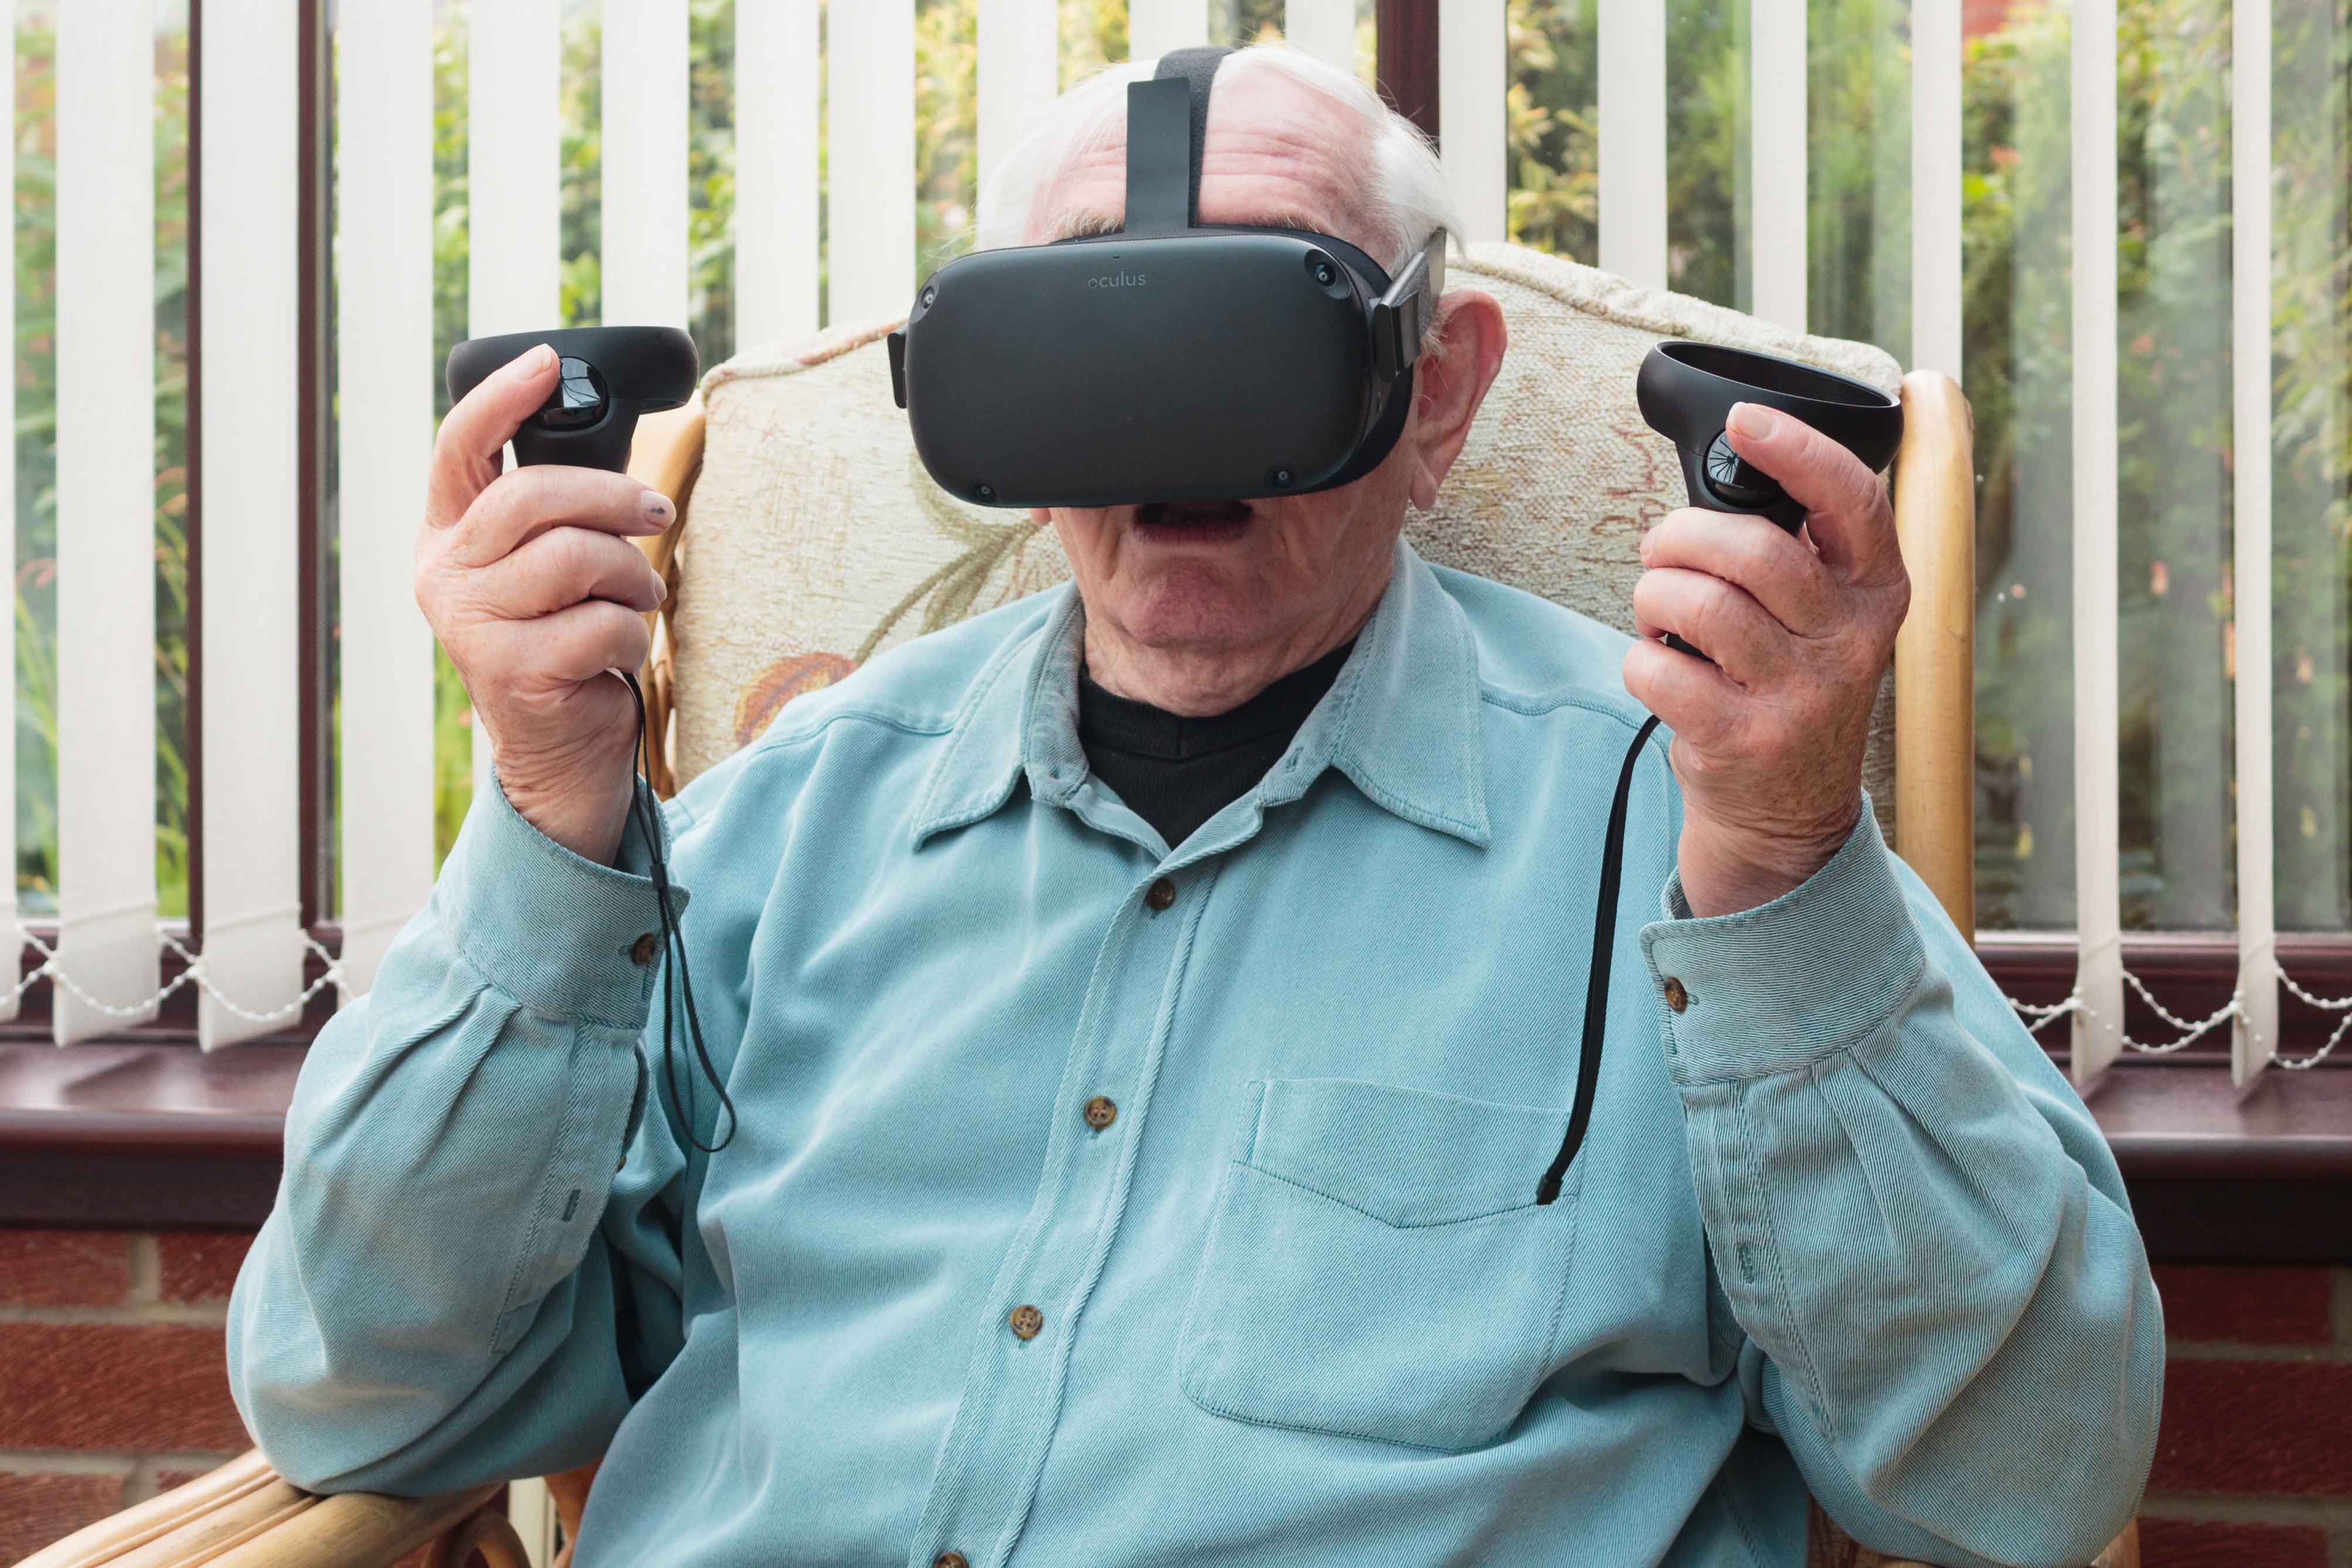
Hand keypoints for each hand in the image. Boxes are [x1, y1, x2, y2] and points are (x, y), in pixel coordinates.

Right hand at [415, 343, 673, 864]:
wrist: (561, 750)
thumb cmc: (566, 644)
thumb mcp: (549, 570)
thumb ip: (556, 514)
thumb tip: (614, 446)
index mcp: (448, 537)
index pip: (459, 447)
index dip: (503, 398)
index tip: (549, 363)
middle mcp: (444, 575)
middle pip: (531, 496)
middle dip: (612, 498)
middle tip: (657, 513)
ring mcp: (471, 626)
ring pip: (574, 557)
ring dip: (631, 574)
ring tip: (638, 596)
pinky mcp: (513, 671)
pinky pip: (599, 623)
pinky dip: (629, 633)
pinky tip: (618, 651)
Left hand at [1623, 400, 1908, 916]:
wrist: (1786, 812)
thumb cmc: (1786, 686)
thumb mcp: (1819, 617)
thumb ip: (1791, 553)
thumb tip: (1712, 486)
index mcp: (1876, 592)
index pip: (1852, 502)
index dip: (1798, 451)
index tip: (1745, 421)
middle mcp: (1850, 641)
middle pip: (1754, 551)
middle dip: (1684, 537)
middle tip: (1661, 551)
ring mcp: (1802, 695)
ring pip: (1701, 605)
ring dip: (1653, 595)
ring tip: (1655, 608)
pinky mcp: (1745, 740)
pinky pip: (1661, 669)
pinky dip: (1640, 659)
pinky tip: (1659, 668)